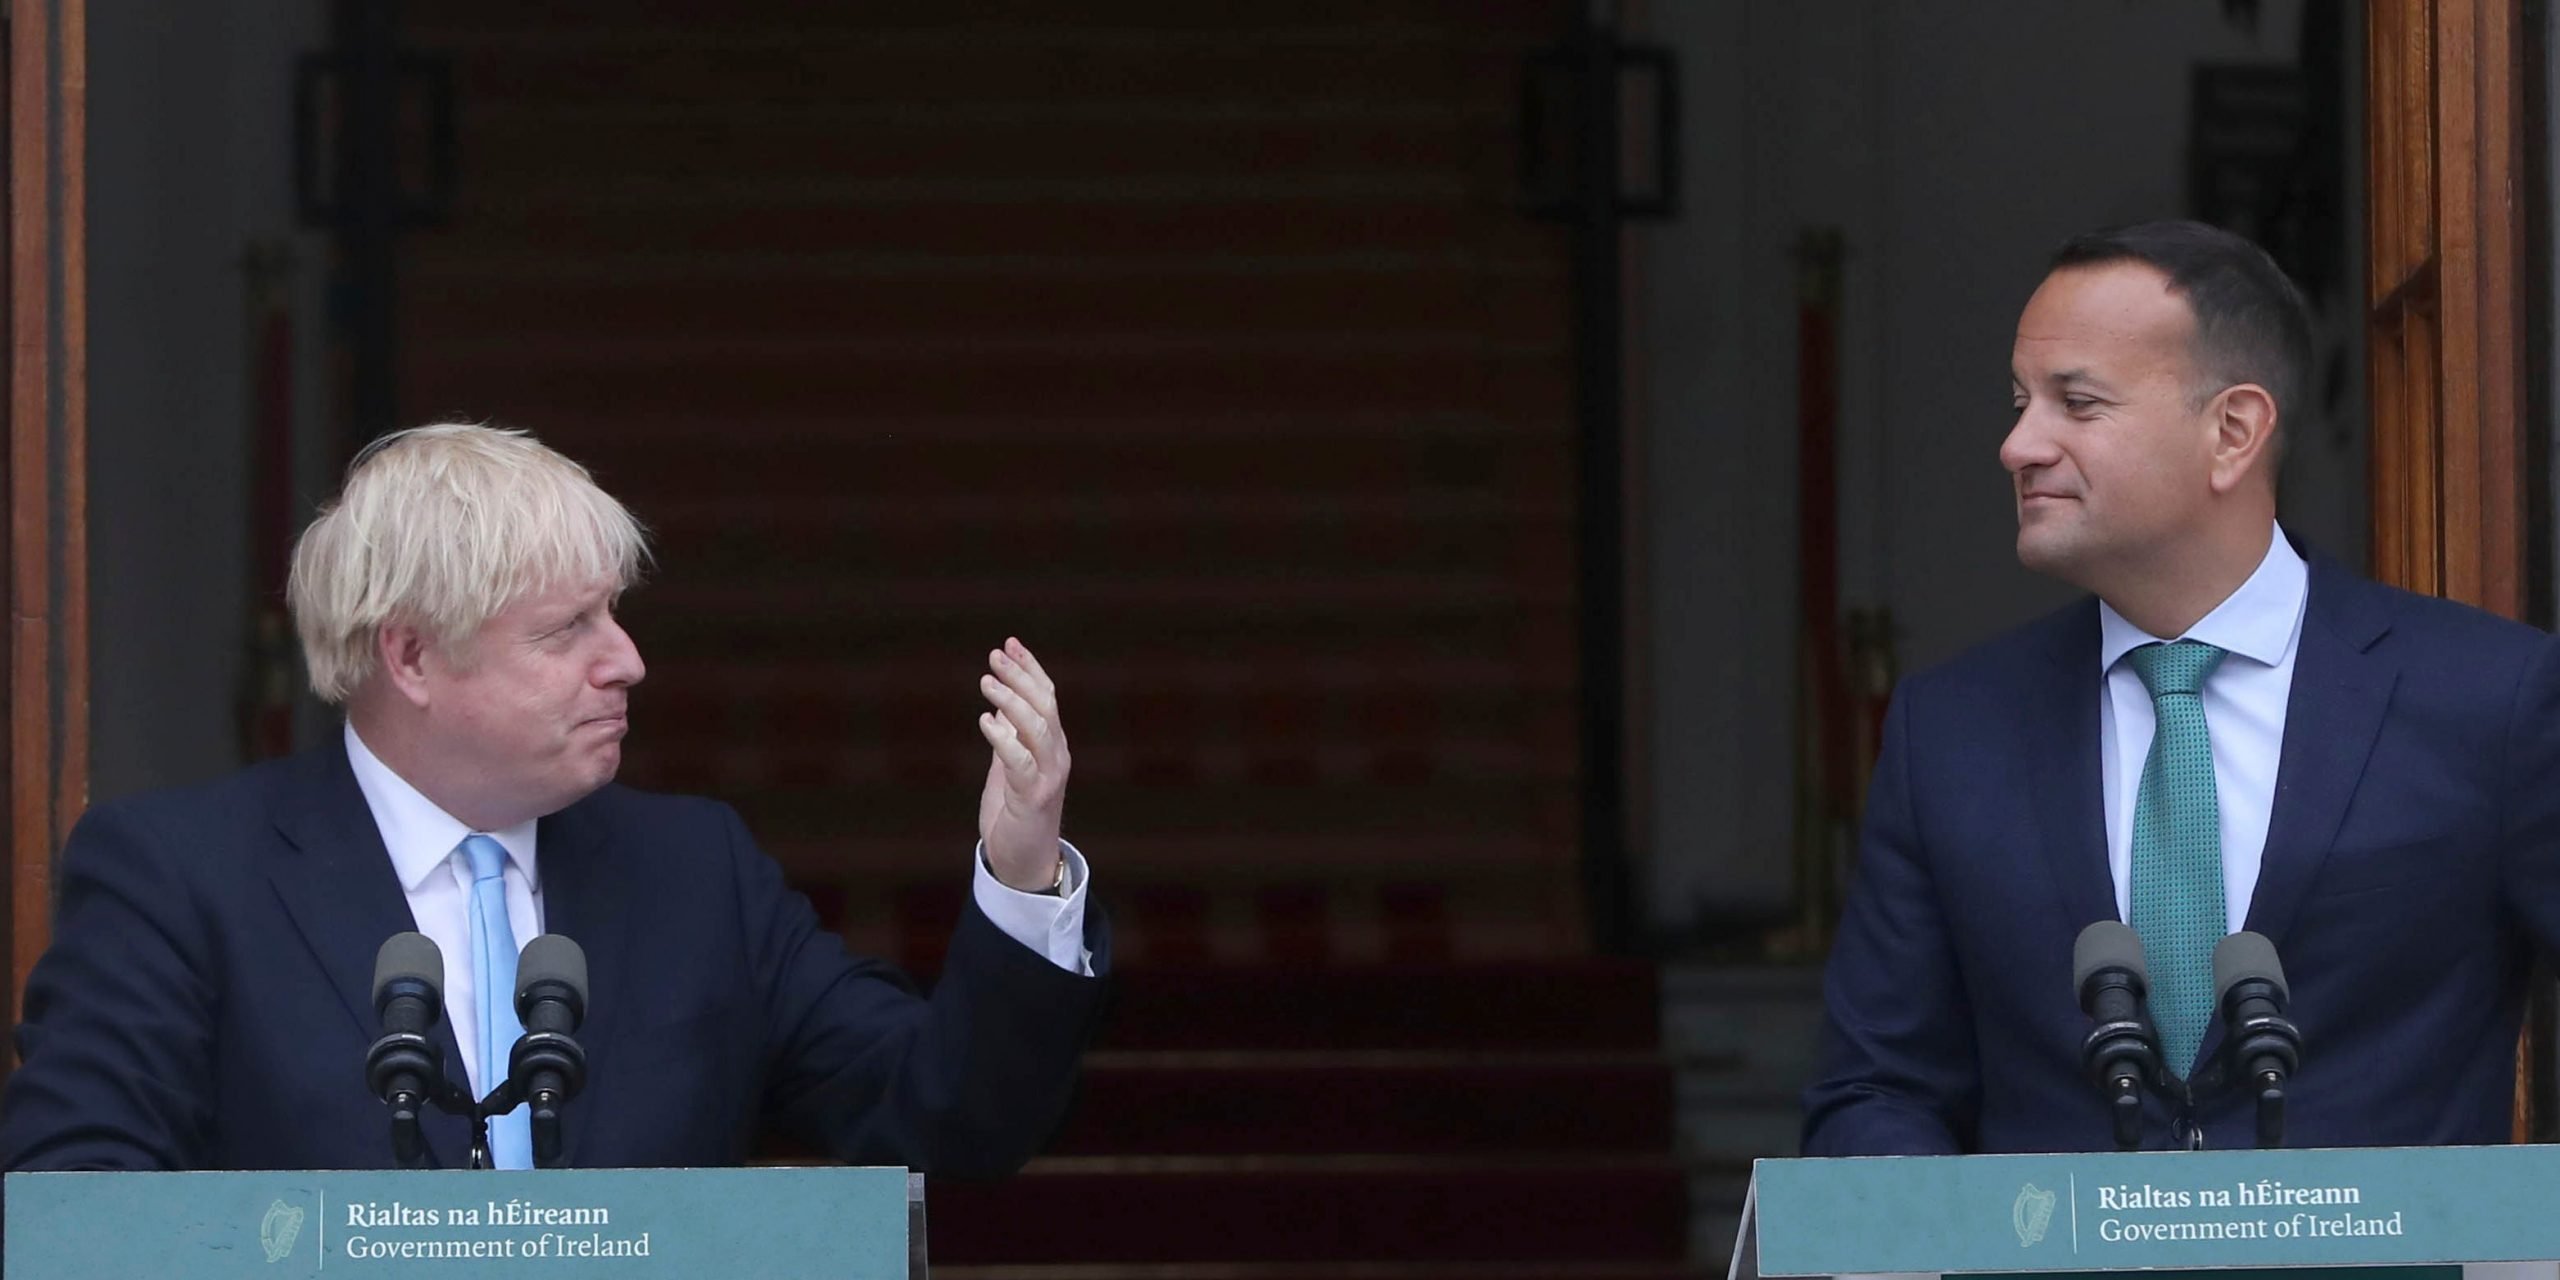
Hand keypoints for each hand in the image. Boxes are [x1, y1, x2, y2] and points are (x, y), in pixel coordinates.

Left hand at [976, 638, 1070, 890]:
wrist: (1024, 863)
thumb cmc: (1015, 816)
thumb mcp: (1010, 769)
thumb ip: (1010, 740)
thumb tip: (999, 709)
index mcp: (1052, 746)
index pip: (1047, 698)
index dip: (1030, 669)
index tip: (1010, 644)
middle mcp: (1057, 757)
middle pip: (1044, 706)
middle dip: (1021, 677)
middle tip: (995, 655)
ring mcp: (1049, 777)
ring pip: (1037, 728)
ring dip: (1012, 701)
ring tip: (987, 682)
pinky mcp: (1034, 798)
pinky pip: (1020, 761)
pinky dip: (1003, 739)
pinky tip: (986, 722)